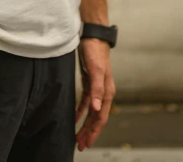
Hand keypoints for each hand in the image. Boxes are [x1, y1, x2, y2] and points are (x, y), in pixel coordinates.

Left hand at [75, 37, 115, 151]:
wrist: (93, 36)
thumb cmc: (95, 52)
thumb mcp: (96, 70)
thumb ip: (96, 90)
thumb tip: (96, 109)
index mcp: (107, 92)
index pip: (101, 117)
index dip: (94, 131)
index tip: (86, 143)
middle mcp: (103, 92)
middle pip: (96, 118)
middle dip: (89, 132)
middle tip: (80, 145)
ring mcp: (96, 87)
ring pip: (91, 112)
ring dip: (85, 125)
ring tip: (78, 136)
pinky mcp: (89, 82)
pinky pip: (85, 102)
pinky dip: (81, 111)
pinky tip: (75, 118)